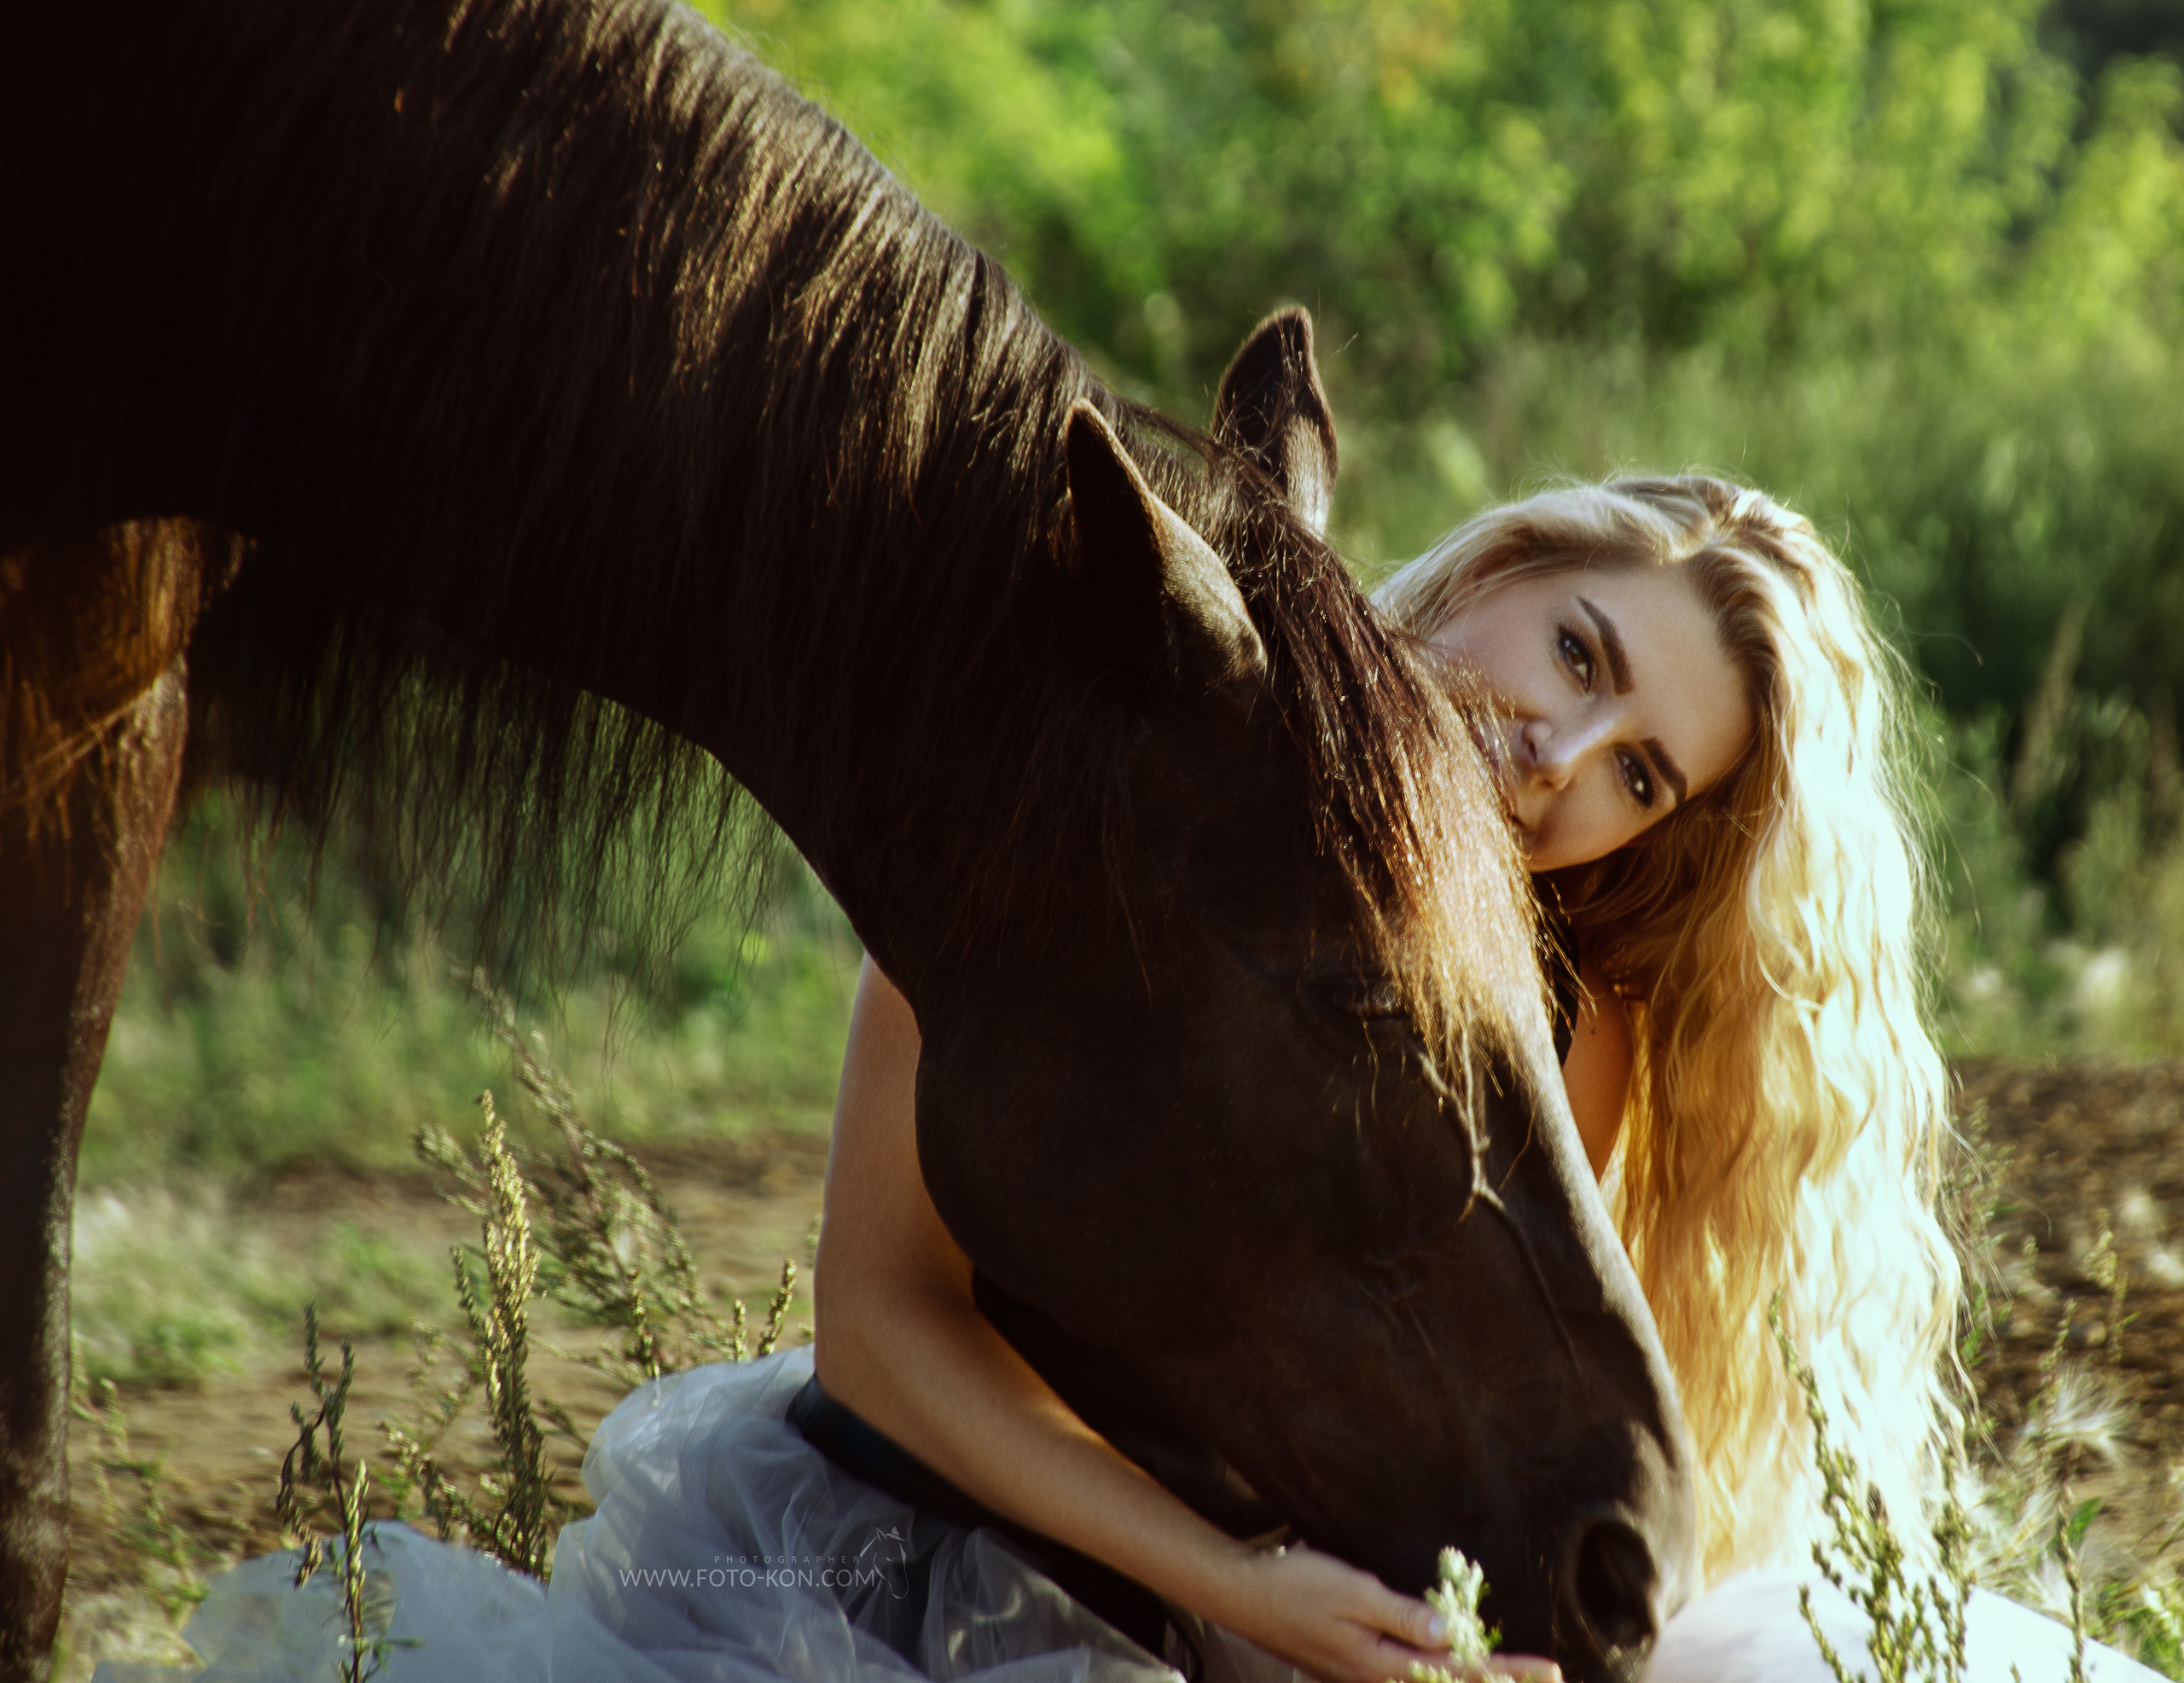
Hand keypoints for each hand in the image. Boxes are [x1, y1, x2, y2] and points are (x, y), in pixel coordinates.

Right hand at [1208, 1542, 1562, 1682]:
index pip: (1459, 1671)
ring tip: (1503, 1669)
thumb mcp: (1355, 1592)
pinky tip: (1444, 1657)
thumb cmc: (1297, 1586)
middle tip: (1543, 1673)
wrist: (1242, 1594)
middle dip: (1494, 1677)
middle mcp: (1377, 1676)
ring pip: (1427, 1681)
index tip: (1548, 1668)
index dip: (1506, 1670)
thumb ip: (1405, 1616)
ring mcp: (1362, 1673)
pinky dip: (1435, 1669)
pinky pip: (1405, 1672)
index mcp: (1383, 1663)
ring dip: (1466, 1674)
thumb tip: (1453, 1638)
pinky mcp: (1350, 1664)